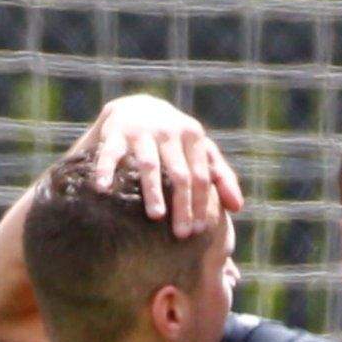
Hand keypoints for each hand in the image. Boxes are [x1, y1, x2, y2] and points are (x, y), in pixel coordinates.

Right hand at [79, 94, 242, 238]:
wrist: (138, 107)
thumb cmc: (175, 140)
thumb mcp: (200, 151)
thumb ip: (220, 176)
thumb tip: (238, 208)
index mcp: (193, 136)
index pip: (201, 175)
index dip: (202, 203)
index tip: (199, 231)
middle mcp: (169, 131)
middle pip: (180, 174)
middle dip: (182, 205)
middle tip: (181, 234)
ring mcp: (142, 132)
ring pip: (150, 165)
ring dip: (153, 191)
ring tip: (155, 216)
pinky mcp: (116, 133)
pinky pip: (111, 154)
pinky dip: (105, 170)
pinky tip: (103, 189)